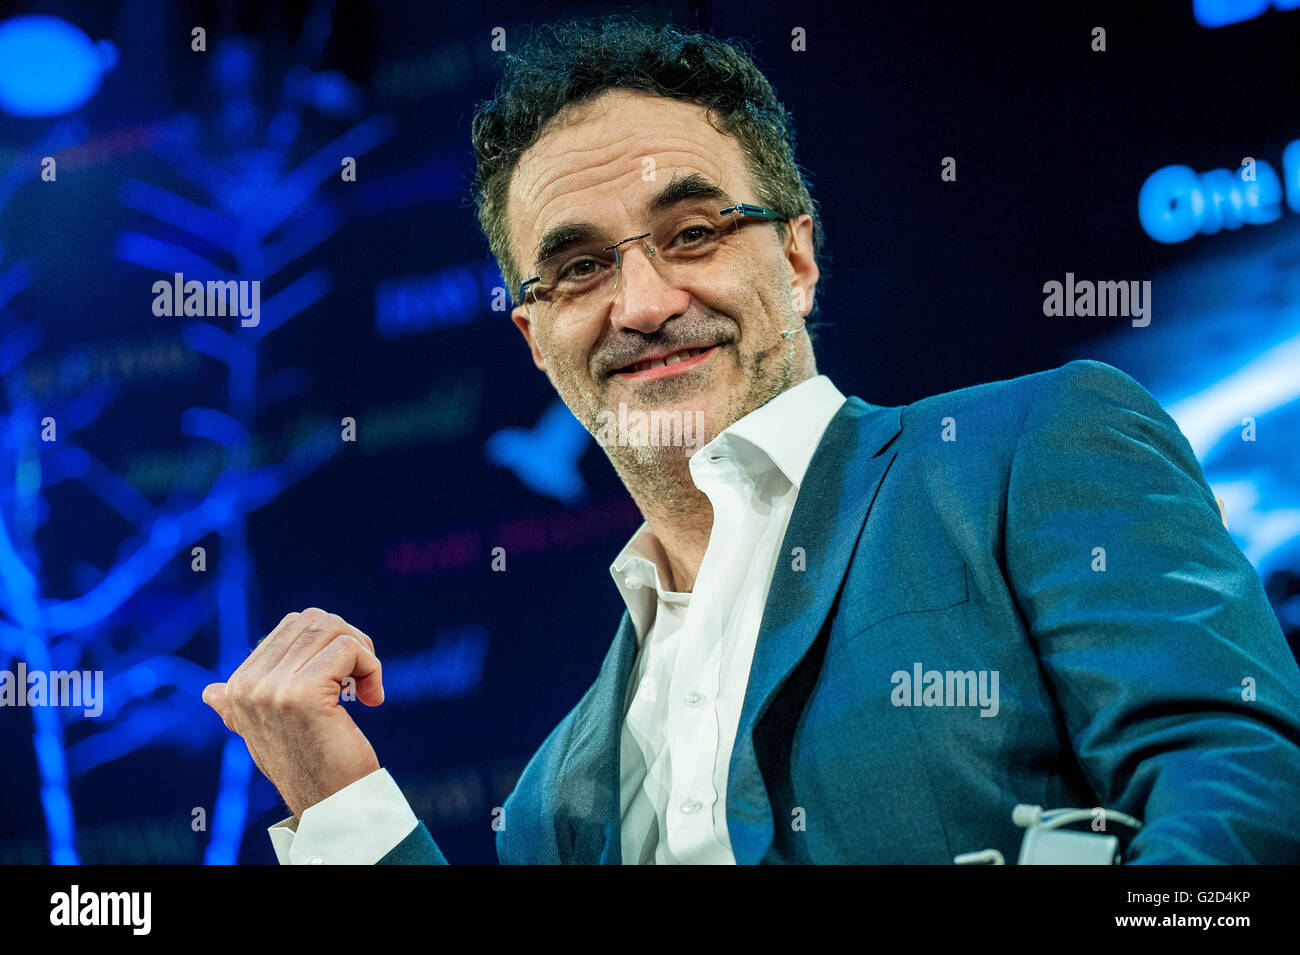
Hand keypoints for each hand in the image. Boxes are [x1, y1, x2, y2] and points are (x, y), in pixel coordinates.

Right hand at [202, 608, 383, 819]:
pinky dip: (371, 666)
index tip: (344, 679)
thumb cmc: (308, 765)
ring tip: (368, 687)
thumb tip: (210, 692)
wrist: (330, 804)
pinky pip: (348, 649)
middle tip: (362, 677)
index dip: (330, 642)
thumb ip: (242, 706)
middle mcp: (245, 686)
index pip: (293, 626)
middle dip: (348, 640)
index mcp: (235, 689)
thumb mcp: (268, 731)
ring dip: (362, 653)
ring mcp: (270, 689)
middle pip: (313, 620)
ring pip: (331, 629)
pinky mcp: (301, 693)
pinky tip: (374, 699)